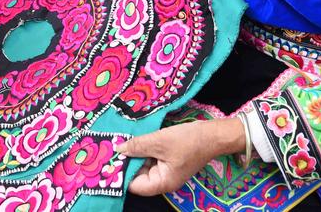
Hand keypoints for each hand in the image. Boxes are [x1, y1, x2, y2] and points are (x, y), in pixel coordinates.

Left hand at [116, 118, 244, 195]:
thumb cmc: (188, 140)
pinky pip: (150, 158)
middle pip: (137, 175)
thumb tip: (118, 149)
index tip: (108, 161)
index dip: (121, 174)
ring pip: (143, 165)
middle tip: (110, 147)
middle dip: (126, 162)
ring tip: (119, 141)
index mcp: (162, 182)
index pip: (134, 185)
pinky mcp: (168, 161)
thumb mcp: (159, 141)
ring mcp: (166, 171)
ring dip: (134, 154)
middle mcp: (163, 180)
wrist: (212, 134)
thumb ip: (137, 146)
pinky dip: (143, 150)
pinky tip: (133, 140)